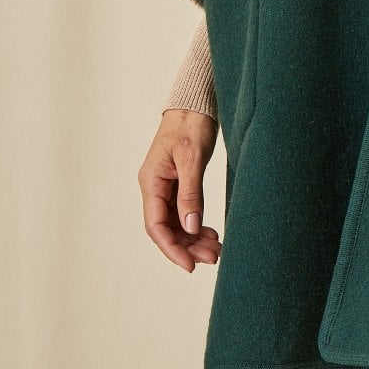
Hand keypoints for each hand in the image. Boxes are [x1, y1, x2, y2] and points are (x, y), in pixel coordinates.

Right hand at [139, 108, 222, 272]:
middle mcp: (155, 187)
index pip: (156, 226)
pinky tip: (210, 233)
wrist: (194, 103)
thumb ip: (190, 194)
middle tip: (213, 257)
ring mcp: (166, 186)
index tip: (190, 265)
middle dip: (187, 246)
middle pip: (167, 228)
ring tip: (216, 249)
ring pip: (176, 223)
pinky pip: (183, 212)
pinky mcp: (178, 183)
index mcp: (151, 182)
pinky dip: (196, 225)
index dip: (172, 248)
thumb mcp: (192, 159)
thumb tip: (191, 228)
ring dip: (193, 238)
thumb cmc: (191, 125)